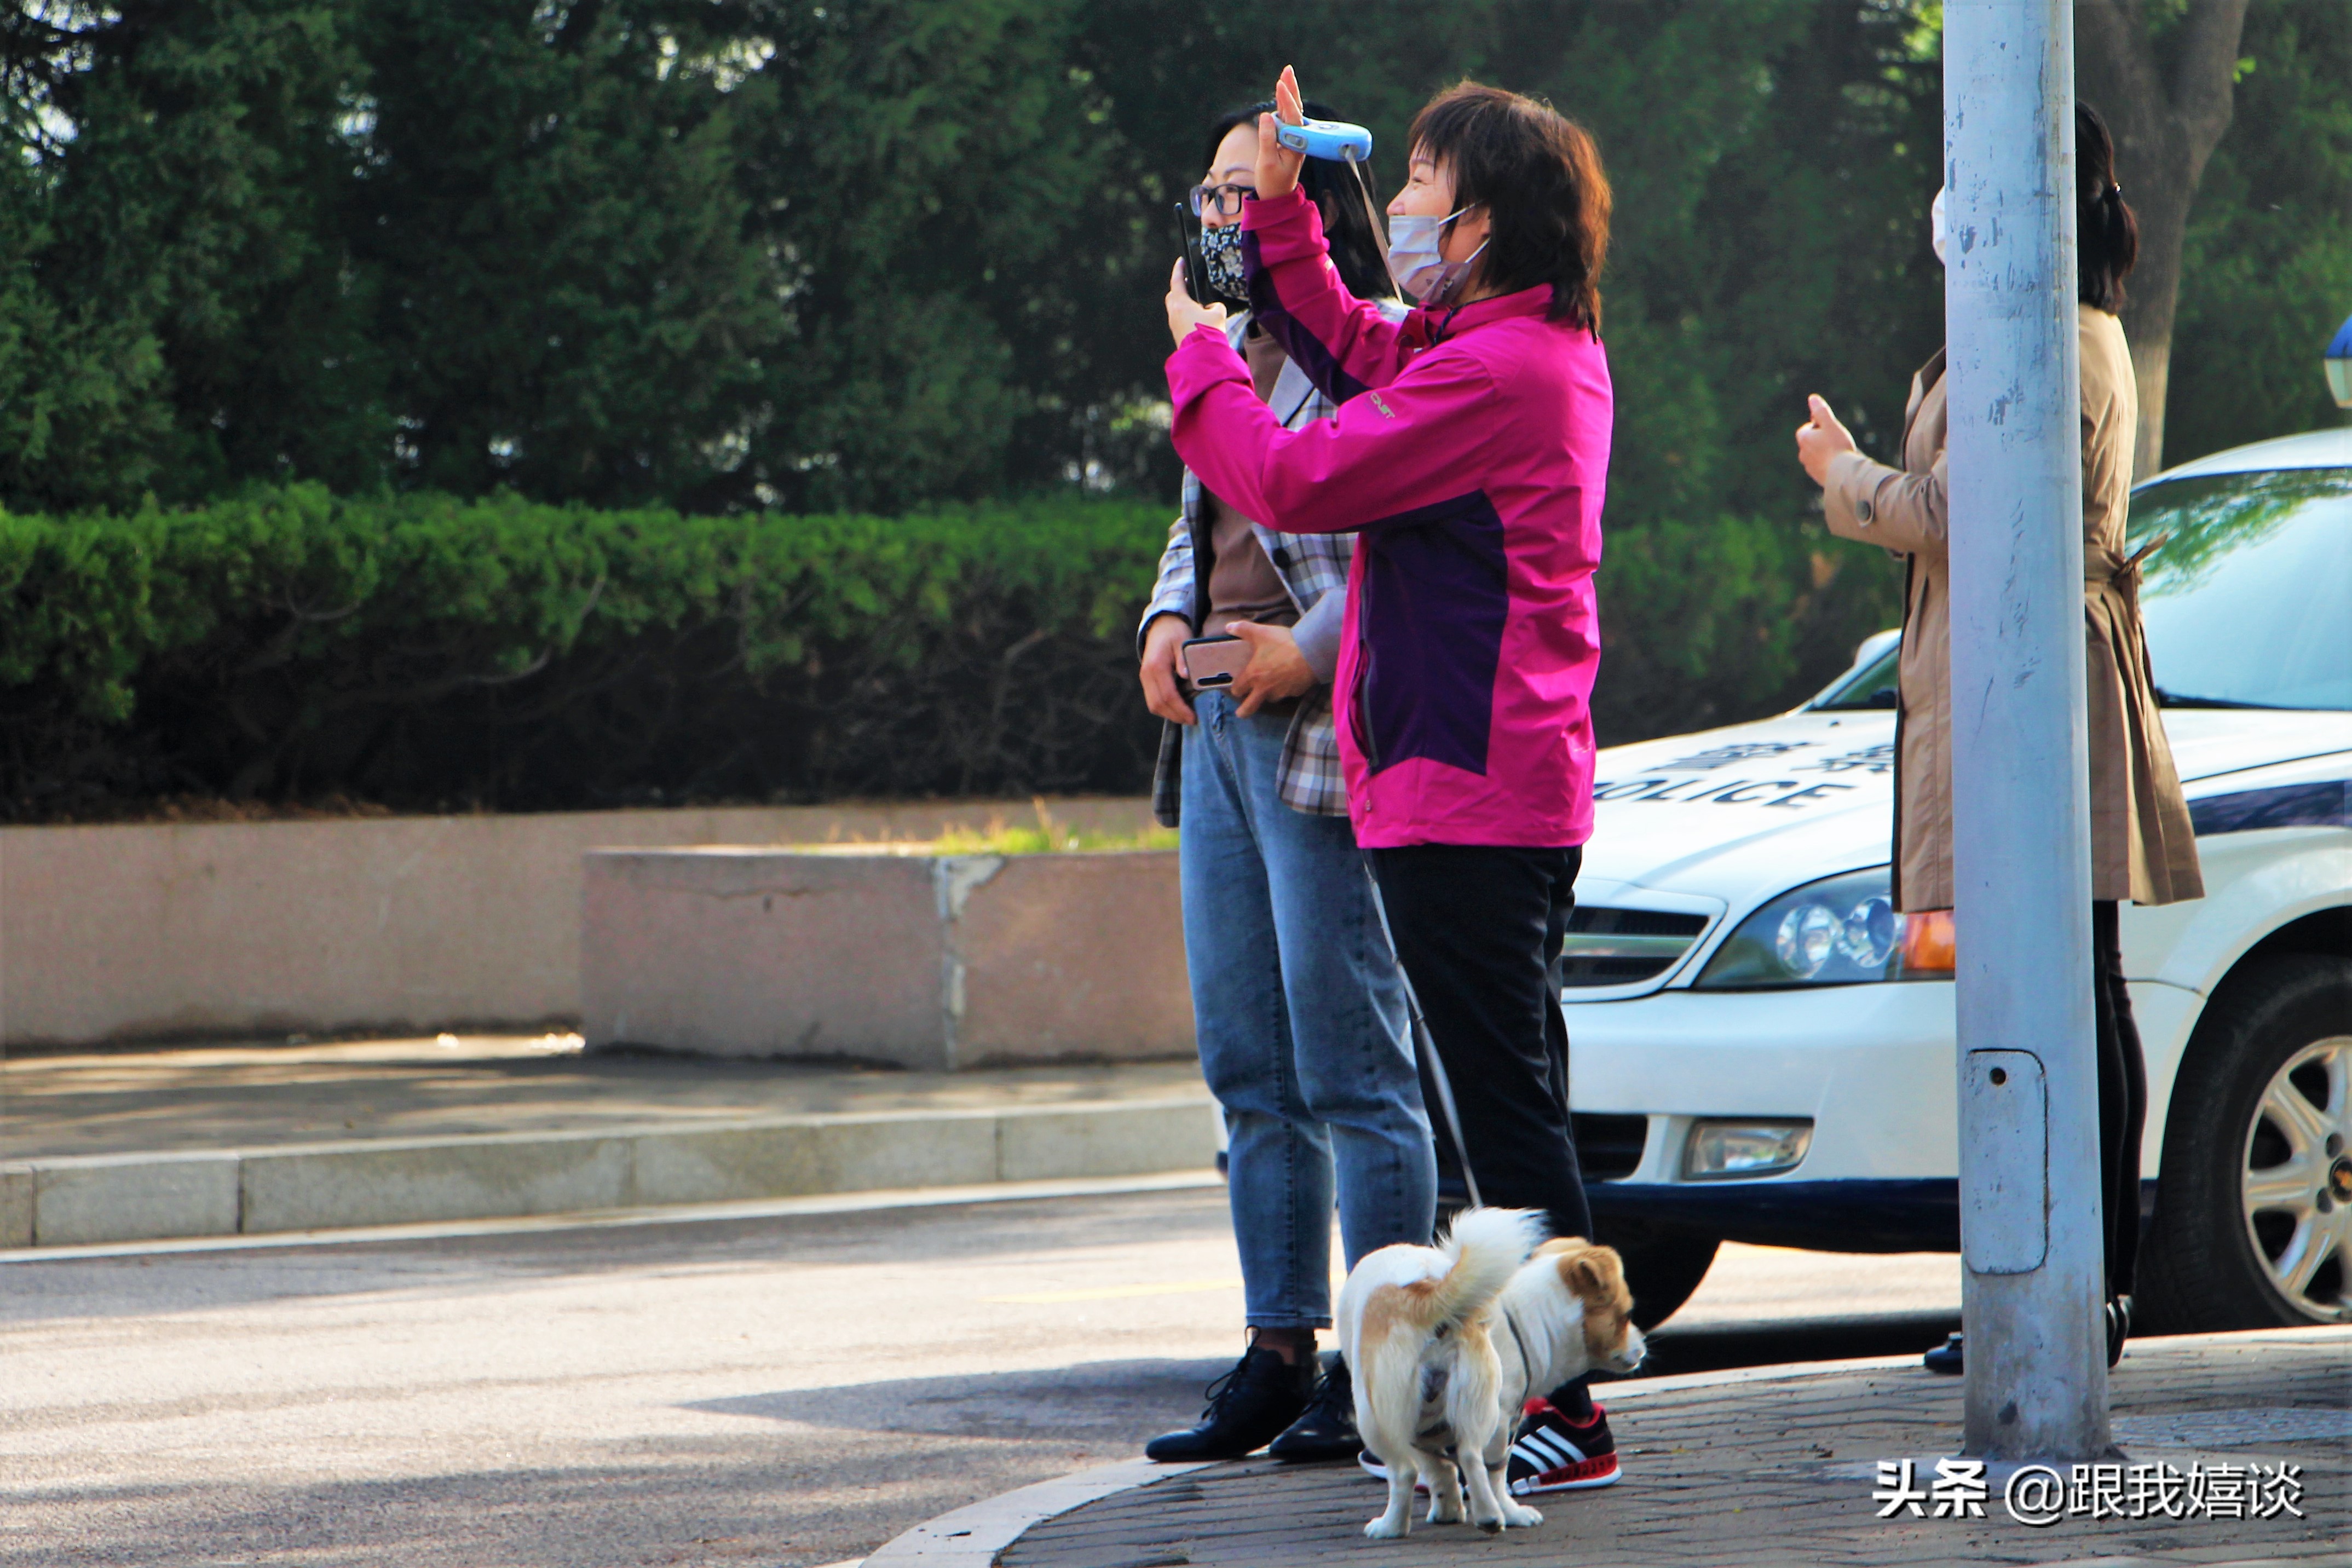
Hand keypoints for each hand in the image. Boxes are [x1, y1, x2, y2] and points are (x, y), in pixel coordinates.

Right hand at [1140, 613, 1195, 724]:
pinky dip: (1164, 708)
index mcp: (1156, 666)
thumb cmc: (1175, 633)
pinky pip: (1152, 700)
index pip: (1167, 695)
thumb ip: (1184, 659)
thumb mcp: (1183, 641)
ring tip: (1185, 718)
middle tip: (1192, 721)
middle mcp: (1147, 674)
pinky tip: (1177, 710)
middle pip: (1158, 704)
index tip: (1193, 717)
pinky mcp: (1146, 680)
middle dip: (1175, 716)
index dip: (1180, 709)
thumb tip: (1186, 676)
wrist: (1160, 625)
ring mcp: (1144, 678)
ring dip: (1169, 714)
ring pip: (1153, 705)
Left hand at [1166, 259, 1229, 348]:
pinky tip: (1197, 319)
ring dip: (1183, 304)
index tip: (1181, 262)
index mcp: (1180, 303)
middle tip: (1187, 284)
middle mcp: (1174, 313)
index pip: (1176, 281)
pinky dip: (1185, 315)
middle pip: (1172, 295)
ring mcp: (1174, 325)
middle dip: (1179, 288)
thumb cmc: (1208, 332)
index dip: (1179, 270)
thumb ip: (1216, 306)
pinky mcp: (1177, 334)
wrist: (1202, 356)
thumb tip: (1211, 308)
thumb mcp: (1219, 313)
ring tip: (1196, 304)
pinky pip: (1179, 320)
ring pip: (1175, 308)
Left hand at [1227, 620, 1315, 715]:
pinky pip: (1287, 693)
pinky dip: (1286, 689)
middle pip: (1250, 707)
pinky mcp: (1295, 693)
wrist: (1311, 652)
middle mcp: (1264, 688)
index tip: (1237, 689)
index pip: (1238, 689)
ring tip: (1271, 687)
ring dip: (1268, 695)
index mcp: (1253, 676)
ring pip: (1270, 698)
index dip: (1236, 689)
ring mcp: (1281, 693)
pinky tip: (1289, 680)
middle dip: (1244, 711)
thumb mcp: (1261, 633)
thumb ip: (1243, 629)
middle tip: (1241, 712)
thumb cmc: (1283, 643)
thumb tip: (1229, 626)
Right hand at [1254, 65, 1306, 204]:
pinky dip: (1284, 105)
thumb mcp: (1266, 163)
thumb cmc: (1272, 183)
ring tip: (1285, 76)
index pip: (1293, 118)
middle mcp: (1298, 139)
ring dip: (1288, 94)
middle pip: (1296, 109)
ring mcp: (1294, 139)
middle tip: (1287, 70)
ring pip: (1292, 112)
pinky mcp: (1288, 140)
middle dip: (1291, 89)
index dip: (1287, 100)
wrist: (1277, 197)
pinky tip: (1281, 93)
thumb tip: (1266, 117)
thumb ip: (1267, 139)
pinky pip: (1287, 119)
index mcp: (1296, 145)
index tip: (1280, 85)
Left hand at [1794, 394, 1856, 486]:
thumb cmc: (1837, 447)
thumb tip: (1812, 398)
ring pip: (1815, 456)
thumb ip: (1821, 411)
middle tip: (1836, 439)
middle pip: (1810, 443)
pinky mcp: (1817, 477)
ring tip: (1838, 452)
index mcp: (1804, 439)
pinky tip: (1838, 464)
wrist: (1842, 474)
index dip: (1817, 426)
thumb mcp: (1830, 425)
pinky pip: (1820, 467)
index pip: (1806, 429)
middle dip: (1820, 440)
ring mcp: (1809, 467)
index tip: (1829, 428)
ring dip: (1824, 453)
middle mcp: (1803, 454)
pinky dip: (1827, 464)